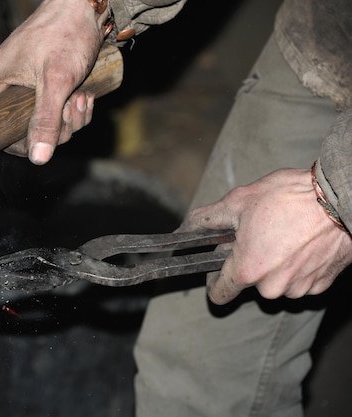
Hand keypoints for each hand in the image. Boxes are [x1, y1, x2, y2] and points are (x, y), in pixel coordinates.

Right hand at [0, 0, 106, 164]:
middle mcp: (5, 86)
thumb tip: (38, 158)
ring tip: (82, 95)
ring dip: (71, 117)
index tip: (52, 131)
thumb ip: (45, 120)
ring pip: (47, 122)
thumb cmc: (66, 32)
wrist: (87, 6)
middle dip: (58, 125)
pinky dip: (75, 108)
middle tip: (73, 105)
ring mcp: (26, 86)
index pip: (1, 131)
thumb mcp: (56, 81)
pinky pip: (58, 111)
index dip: (28, 140)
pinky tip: (85, 94)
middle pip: (28, 130)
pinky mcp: (45, 84)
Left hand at [177, 168, 351, 303]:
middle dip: (248, 260)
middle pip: (248, 282)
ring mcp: (299, 289)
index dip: (213, 278)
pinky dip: (297, 265)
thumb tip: (183, 229)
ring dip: (274, 262)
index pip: (218, 294)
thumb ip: (205, 220)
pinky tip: (302, 241)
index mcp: (247, 271)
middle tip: (257, 233)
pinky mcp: (322, 285)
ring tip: (283, 233)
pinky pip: (299, 280)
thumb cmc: (290, 198)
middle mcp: (272, 288)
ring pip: (275, 281)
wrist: (341, 198)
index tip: (218, 264)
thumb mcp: (238, 202)